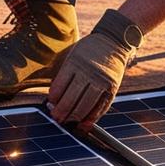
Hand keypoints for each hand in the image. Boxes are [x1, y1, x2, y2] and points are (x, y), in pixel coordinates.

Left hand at [47, 9, 141, 129]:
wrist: (114, 41)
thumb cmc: (88, 50)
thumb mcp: (73, 54)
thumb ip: (63, 73)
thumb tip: (53, 99)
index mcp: (74, 62)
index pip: (59, 86)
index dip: (53, 99)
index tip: (50, 104)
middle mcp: (88, 72)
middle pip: (71, 99)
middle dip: (61, 112)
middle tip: (56, 118)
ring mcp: (102, 81)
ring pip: (85, 106)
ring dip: (74, 118)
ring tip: (67, 122)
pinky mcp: (112, 88)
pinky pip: (101, 107)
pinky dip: (92, 118)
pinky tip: (83, 124)